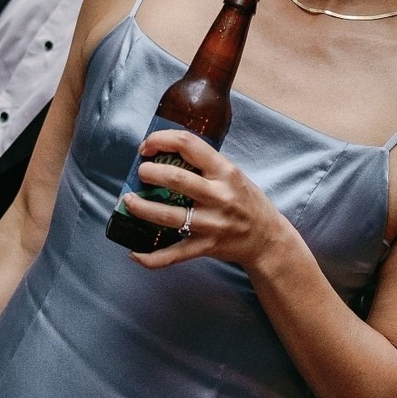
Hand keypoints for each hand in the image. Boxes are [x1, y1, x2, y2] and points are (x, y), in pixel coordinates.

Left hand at [120, 128, 284, 270]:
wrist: (268, 239)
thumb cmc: (247, 202)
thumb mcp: (233, 175)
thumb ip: (205, 166)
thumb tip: (165, 154)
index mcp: (225, 172)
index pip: (189, 144)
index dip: (161, 140)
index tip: (147, 147)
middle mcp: (219, 196)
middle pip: (176, 180)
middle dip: (150, 173)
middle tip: (140, 172)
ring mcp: (212, 224)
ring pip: (168, 216)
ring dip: (142, 208)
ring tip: (128, 201)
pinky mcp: (206, 247)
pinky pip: (173, 255)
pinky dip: (150, 257)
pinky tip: (134, 252)